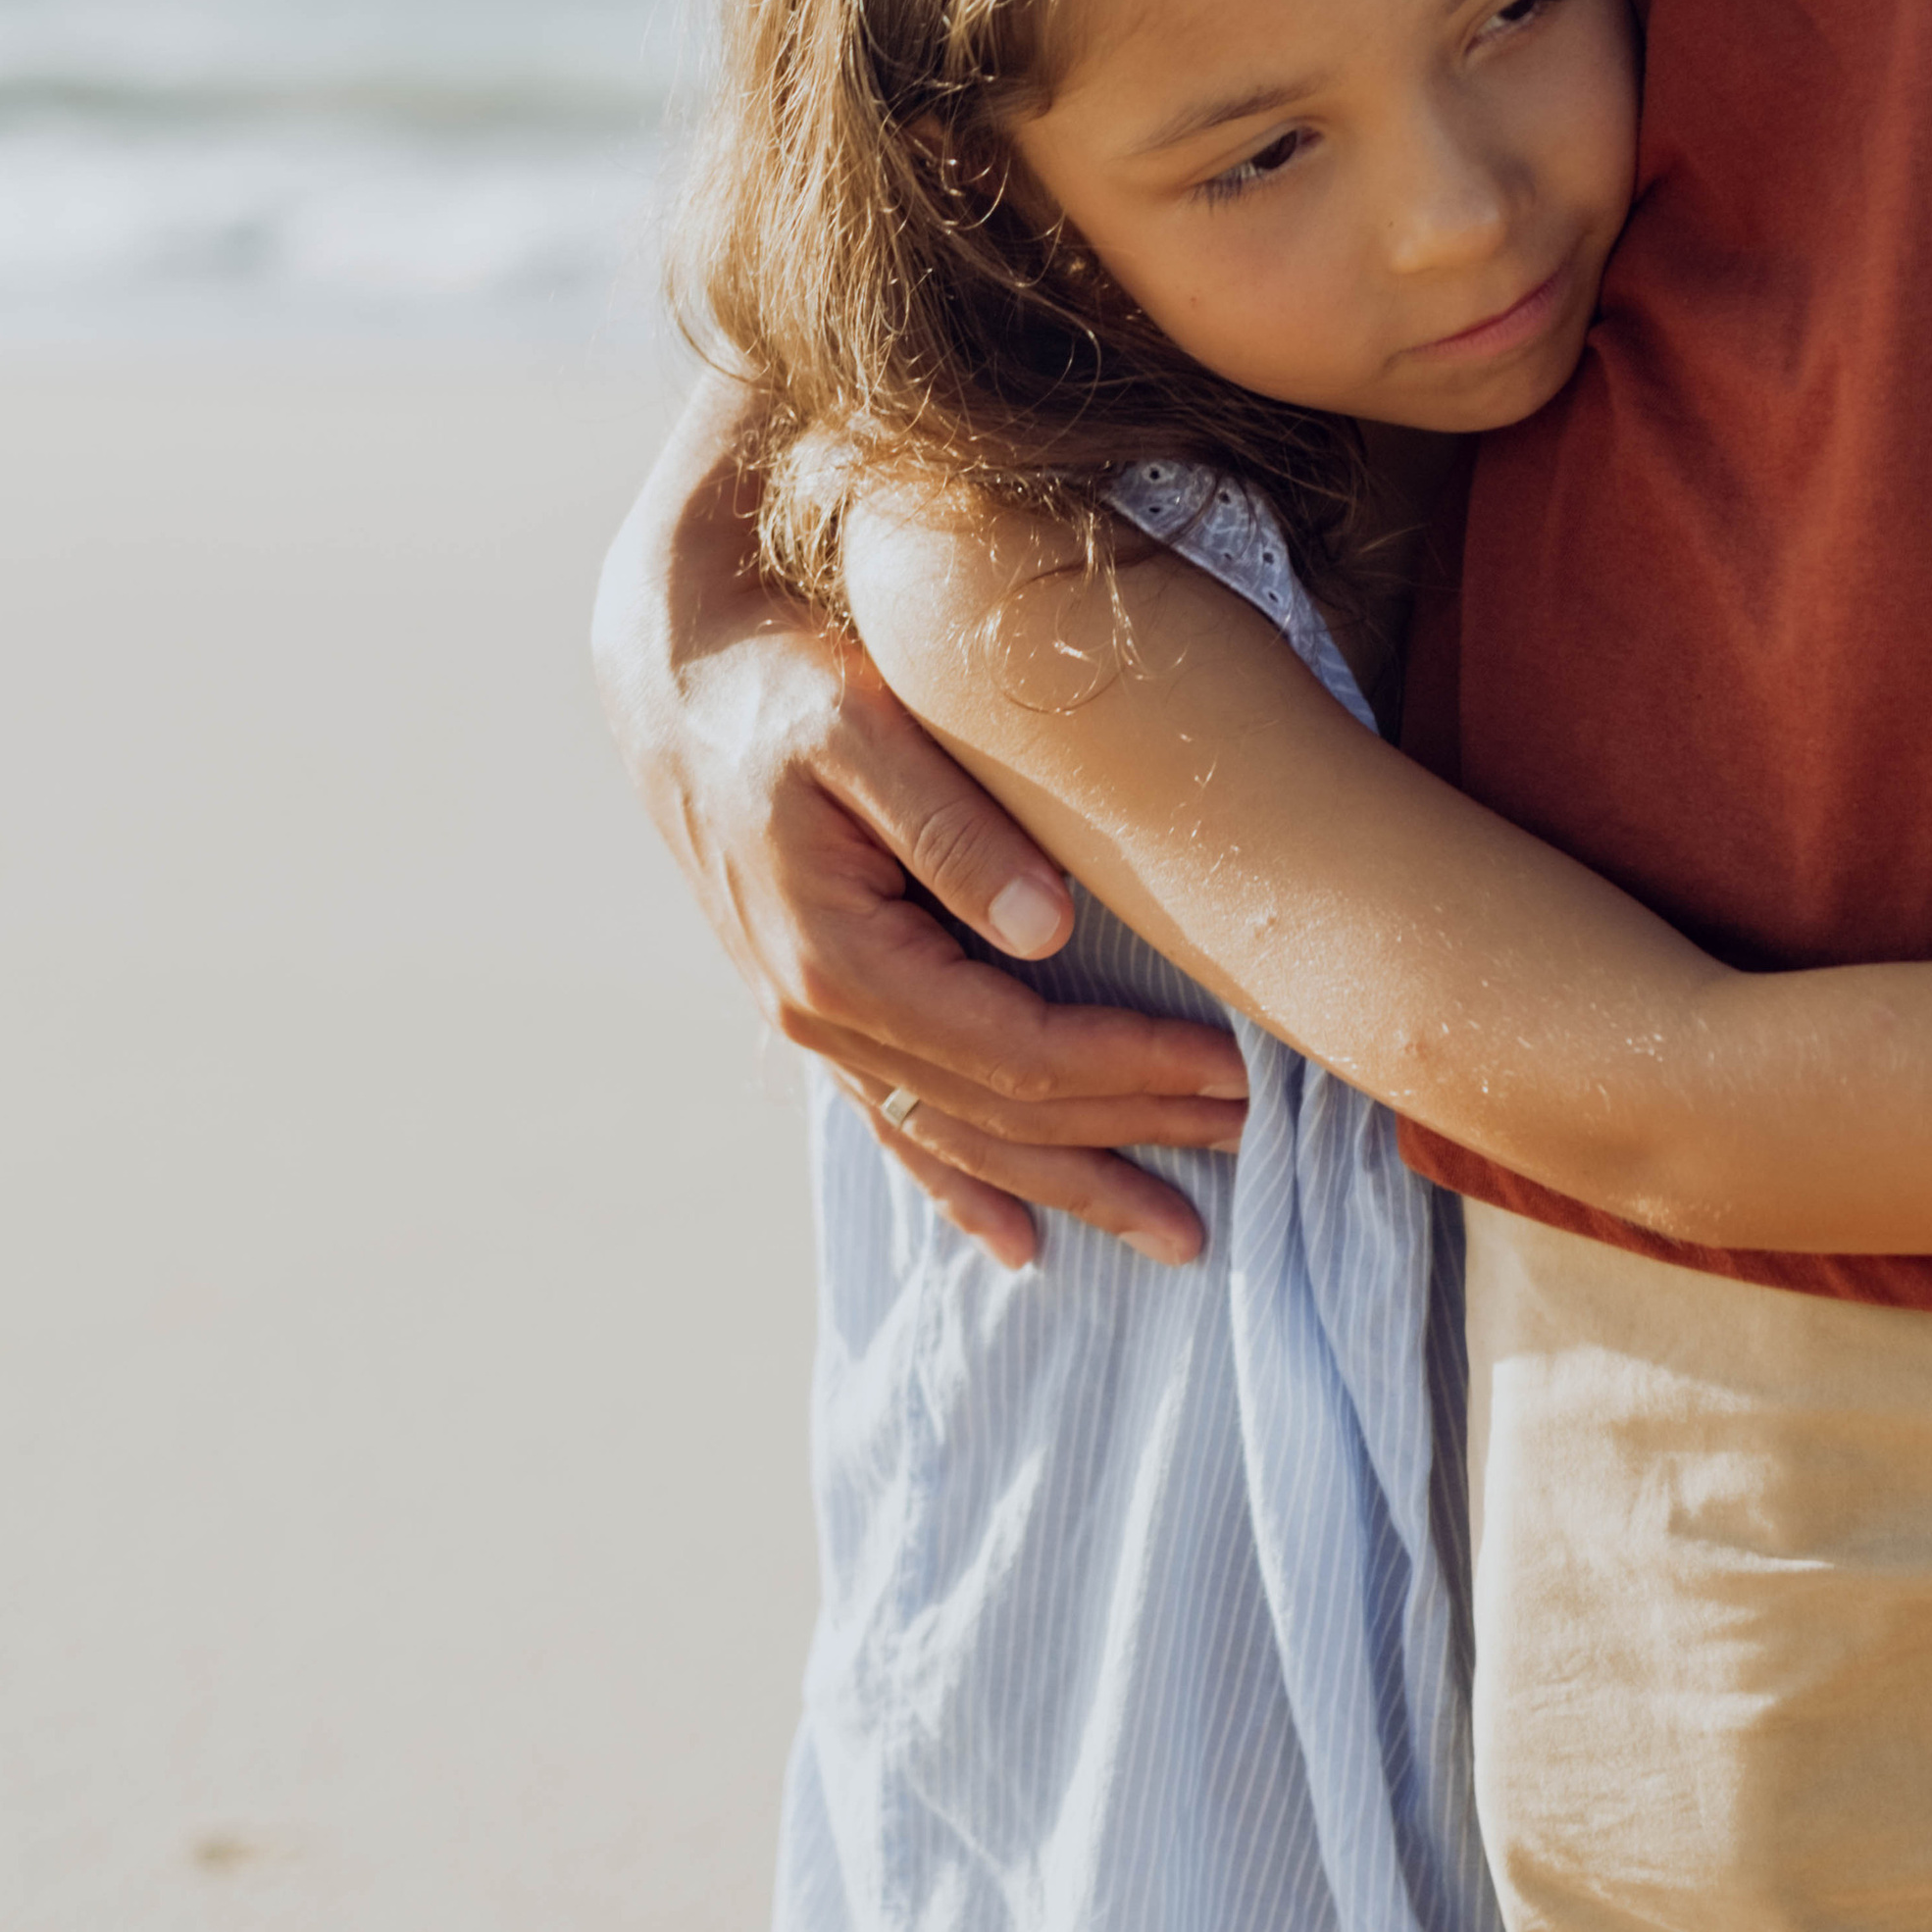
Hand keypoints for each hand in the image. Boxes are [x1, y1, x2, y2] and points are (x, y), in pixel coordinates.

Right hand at [594, 385, 1247, 1266]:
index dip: (1131, 1069)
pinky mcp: (820, 1018)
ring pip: (963, 1143)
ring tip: (1175, 1234)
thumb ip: (954, 828)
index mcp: (843, 960)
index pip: (1019, 1050)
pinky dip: (965, 1192)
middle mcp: (824, 1021)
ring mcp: (816, 1032)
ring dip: (1073, 1189)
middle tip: (1250, 1142)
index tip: (1233, 1069)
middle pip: (1005, 1114)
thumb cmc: (784, 688)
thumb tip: (1051, 929)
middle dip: (1132, 1134)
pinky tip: (1023, 1243)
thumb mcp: (866, 727)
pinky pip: (899, 1131)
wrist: (680, 688)